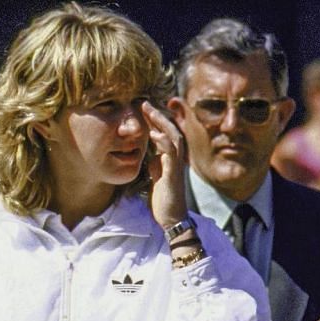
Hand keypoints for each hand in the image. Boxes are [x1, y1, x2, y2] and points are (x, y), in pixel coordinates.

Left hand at [142, 101, 188, 228]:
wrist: (170, 217)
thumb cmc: (163, 198)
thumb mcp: (156, 176)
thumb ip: (155, 163)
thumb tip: (151, 155)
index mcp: (171, 156)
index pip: (165, 132)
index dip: (155, 119)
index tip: (143, 108)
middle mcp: (176, 157)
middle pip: (170, 129)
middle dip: (157, 115)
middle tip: (144, 103)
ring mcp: (176, 164)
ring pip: (173, 136)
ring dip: (160, 122)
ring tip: (148, 111)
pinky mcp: (173, 173)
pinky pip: (170, 153)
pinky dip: (162, 141)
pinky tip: (153, 134)